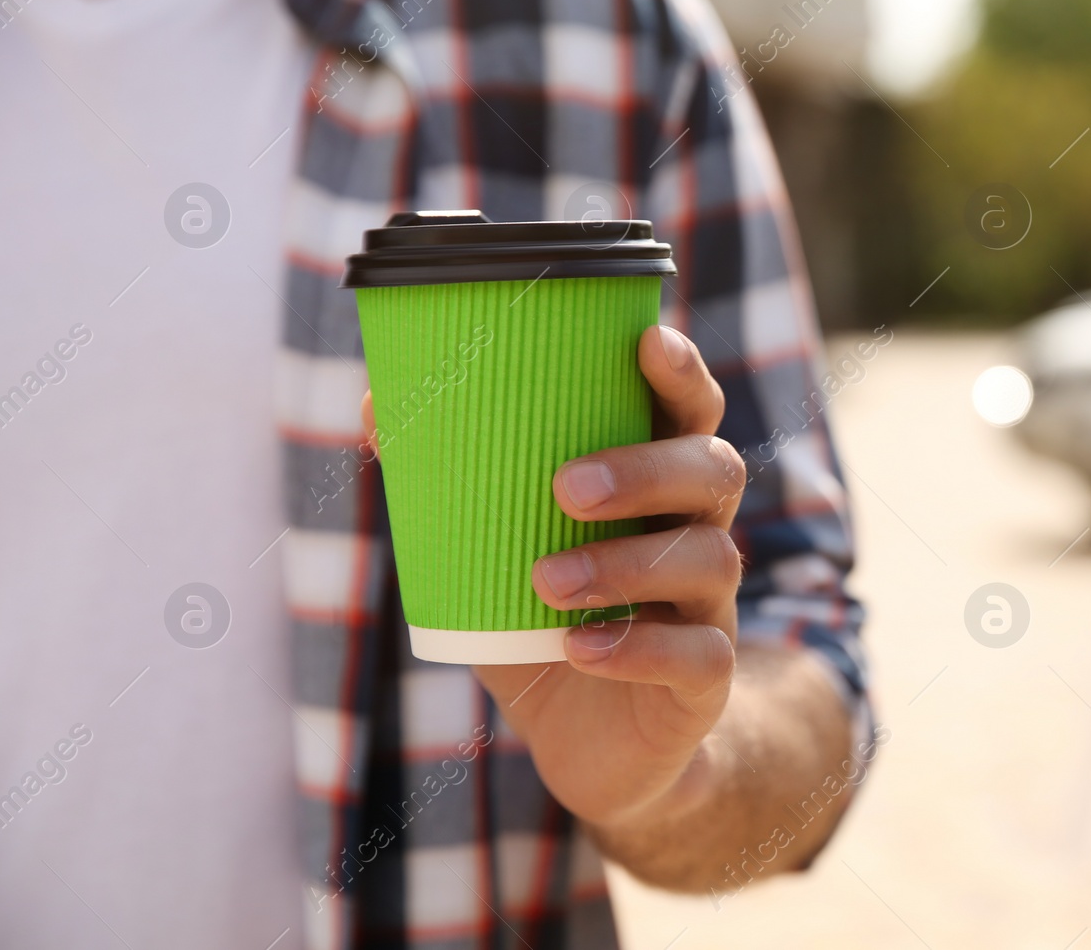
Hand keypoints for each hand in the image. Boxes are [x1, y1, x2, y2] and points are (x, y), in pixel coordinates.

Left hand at [360, 325, 745, 830]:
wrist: (597, 749)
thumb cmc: (545, 626)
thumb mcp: (493, 556)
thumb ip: (451, 486)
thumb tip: (376, 401)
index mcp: (657, 486)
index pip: (689, 411)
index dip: (681, 372)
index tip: (646, 340)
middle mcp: (698, 532)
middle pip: (714, 471)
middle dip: (647, 469)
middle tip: (565, 486)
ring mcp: (710, 607)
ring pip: (708, 560)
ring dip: (626, 565)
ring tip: (546, 582)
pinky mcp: (706, 680)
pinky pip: (697, 655)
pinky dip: (637, 649)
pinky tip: (577, 651)